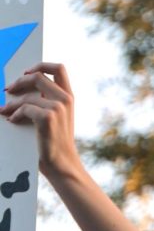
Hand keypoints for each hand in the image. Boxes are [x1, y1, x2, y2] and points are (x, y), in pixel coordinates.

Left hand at [0, 62, 80, 181]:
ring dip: (11, 103)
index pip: (58, 68)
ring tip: (4, 110)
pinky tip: (12, 120)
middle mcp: (65, 100)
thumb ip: (46, 101)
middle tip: (8, 90)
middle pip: (37, 76)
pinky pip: (24, 108)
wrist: (63, 166)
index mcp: (69, 97)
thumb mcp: (57, 119)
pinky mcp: (47, 118)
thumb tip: (20, 89)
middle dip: (19, 81)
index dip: (40, 65)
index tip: (26, 72)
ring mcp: (58, 108)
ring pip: (27, 96)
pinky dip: (14, 114)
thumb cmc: (55, 144)